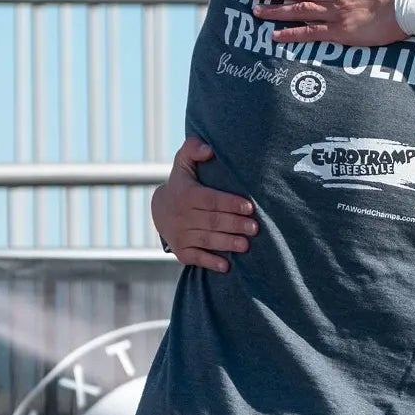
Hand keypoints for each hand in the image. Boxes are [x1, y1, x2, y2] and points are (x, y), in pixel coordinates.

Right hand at [151, 137, 257, 272]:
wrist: (159, 208)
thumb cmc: (183, 183)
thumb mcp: (183, 163)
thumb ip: (193, 150)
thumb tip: (208, 149)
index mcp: (186, 194)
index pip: (210, 199)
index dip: (230, 203)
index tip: (249, 207)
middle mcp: (182, 216)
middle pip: (212, 221)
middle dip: (234, 225)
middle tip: (255, 228)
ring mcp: (180, 235)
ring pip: (207, 239)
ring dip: (227, 243)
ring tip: (246, 246)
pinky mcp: (181, 250)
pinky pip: (195, 257)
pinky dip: (210, 262)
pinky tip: (226, 266)